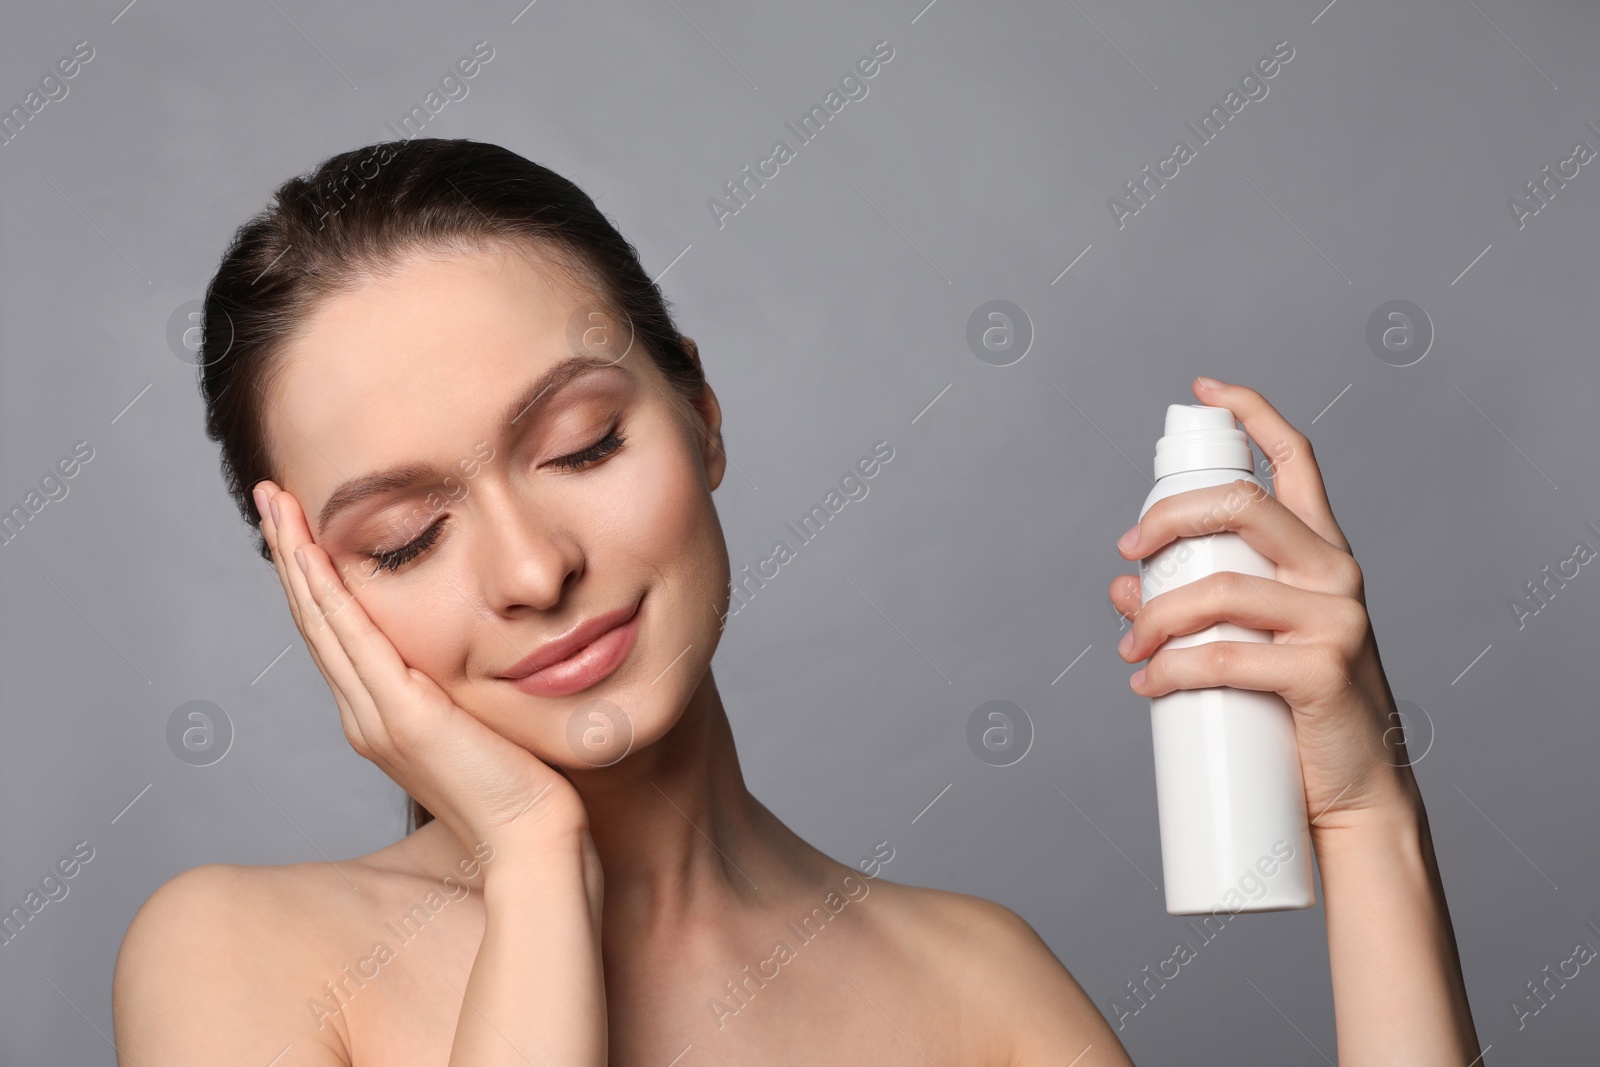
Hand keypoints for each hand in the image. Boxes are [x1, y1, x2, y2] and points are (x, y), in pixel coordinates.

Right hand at [252, 480, 594, 866]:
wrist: (532, 841)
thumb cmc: (522, 789)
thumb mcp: (483, 724)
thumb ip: (462, 692)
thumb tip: (476, 656)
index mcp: (384, 717)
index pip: (338, 634)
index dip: (314, 579)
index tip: (302, 526)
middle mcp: (367, 716)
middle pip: (316, 620)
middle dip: (292, 554)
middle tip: (272, 495)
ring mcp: (377, 718)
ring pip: (323, 622)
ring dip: (297, 559)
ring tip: (278, 504)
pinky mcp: (403, 718)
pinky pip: (355, 641)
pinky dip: (327, 594)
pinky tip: (312, 554)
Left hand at [1108, 377, 1415, 834]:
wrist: (1353, 797)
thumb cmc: (1298, 712)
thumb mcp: (1249, 643)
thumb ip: (1194, 604)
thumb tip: (1120, 589)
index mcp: (1323, 553)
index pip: (1297, 460)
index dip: (1254, 412)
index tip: (1206, 389)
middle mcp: (1337, 572)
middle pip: (1241, 505)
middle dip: (1168, 517)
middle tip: (1127, 550)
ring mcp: (1336, 617)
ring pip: (1220, 588)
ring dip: (1155, 615)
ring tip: (1129, 645)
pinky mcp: (1324, 669)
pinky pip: (1225, 656)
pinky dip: (1172, 668)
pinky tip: (1148, 682)